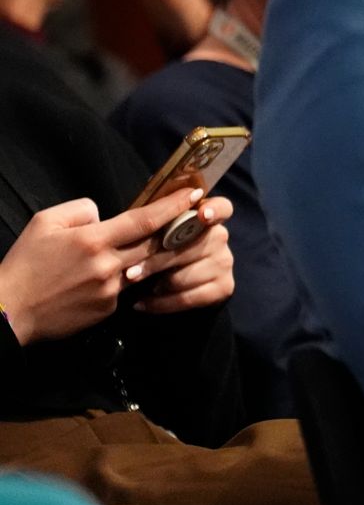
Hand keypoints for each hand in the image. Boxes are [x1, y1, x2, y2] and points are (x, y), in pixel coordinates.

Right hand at [0, 188, 203, 343]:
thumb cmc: (25, 263)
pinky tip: (137, 272)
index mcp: (93, 240)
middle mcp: (107, 264)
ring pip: (148, 268)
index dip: (173, 206)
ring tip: (183, 241)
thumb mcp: (44, 223)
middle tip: (203, 216)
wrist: (9, 310)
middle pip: (157, 245)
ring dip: (167, 255)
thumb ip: (80, 211)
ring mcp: (110, 289)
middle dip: (182, 230)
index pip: (144, 220)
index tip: (195, 194)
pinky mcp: (108, 309)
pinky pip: (129, 288)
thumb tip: (105, 213)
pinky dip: (135, 278)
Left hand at [125, 195, 233, 314]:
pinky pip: (192, 296)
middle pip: (194, 244)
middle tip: (130, 273)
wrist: (150, 291)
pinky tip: (143, 303)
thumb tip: (95, 212)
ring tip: (135, 287)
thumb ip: (132, 219)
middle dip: (159, 259)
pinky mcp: (222, 288)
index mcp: (202, 216)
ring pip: (191, 272)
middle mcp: (219, 237)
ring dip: (159, 282)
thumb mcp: (133, 233)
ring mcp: (223, 262)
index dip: (214, 209)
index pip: (221, 207)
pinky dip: (165, 302)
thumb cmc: (141, 254)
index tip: (201, 215)